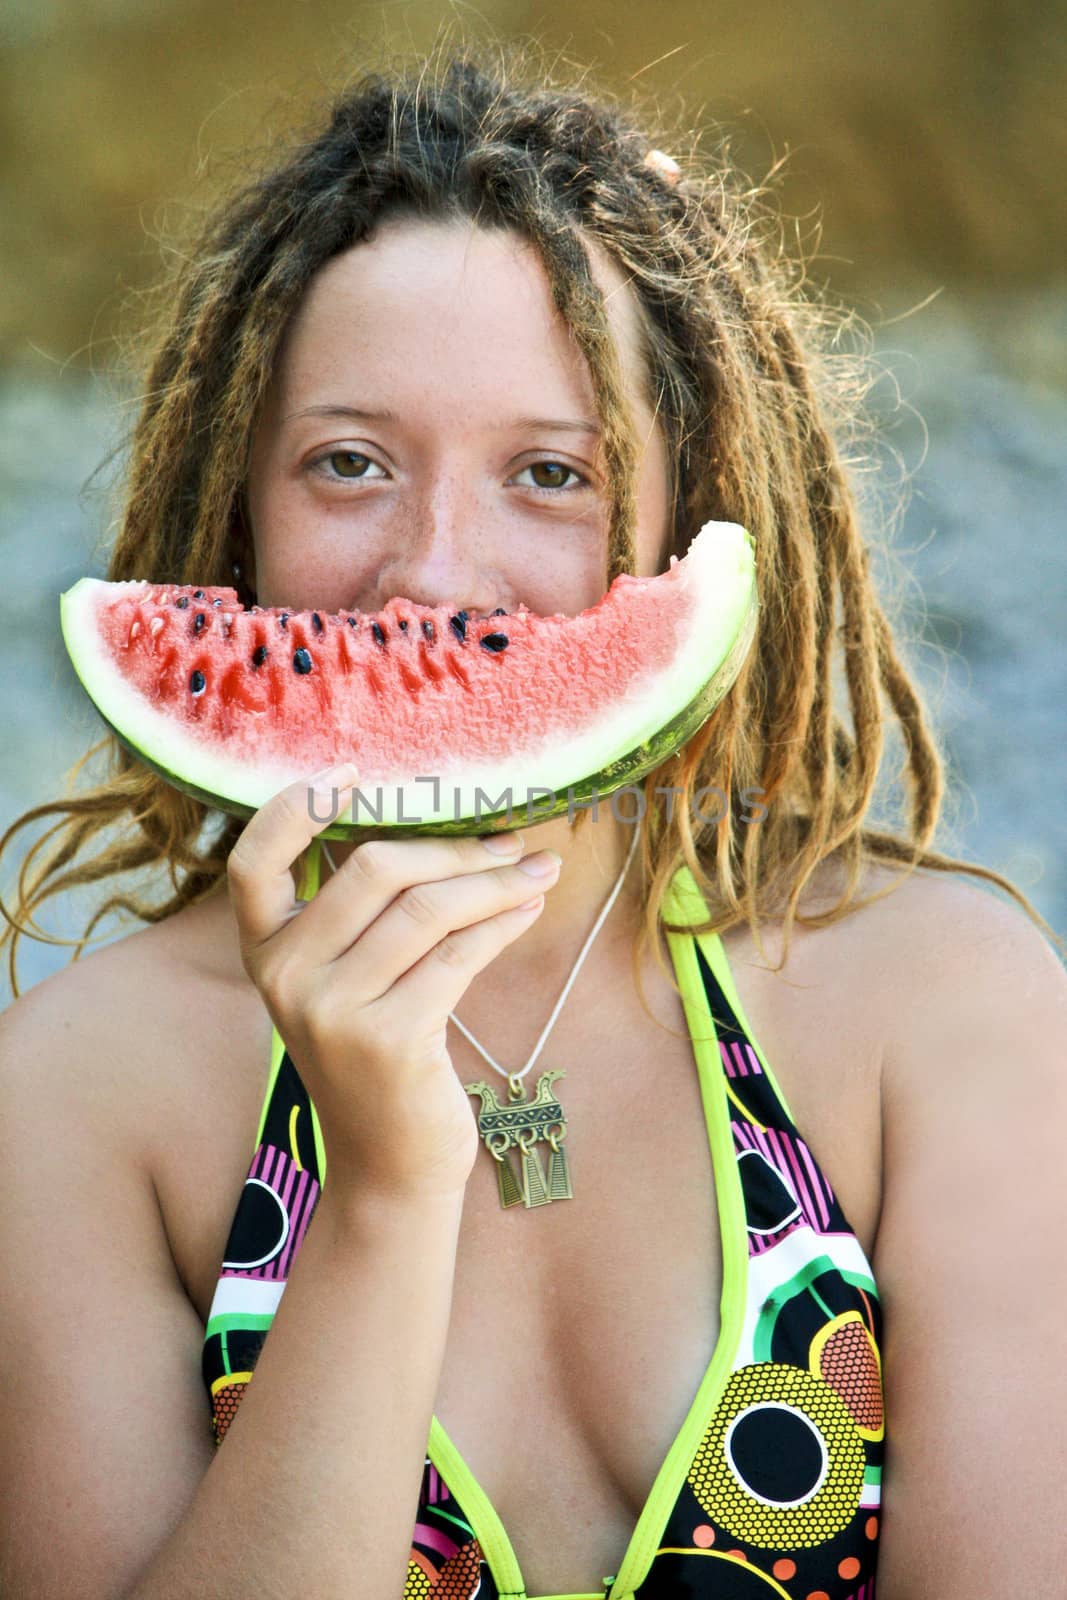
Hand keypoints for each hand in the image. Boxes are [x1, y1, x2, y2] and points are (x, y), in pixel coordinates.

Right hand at [226, 764, 561, 1201]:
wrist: (388, 1168)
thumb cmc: (378, 1059)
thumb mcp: (344, 986)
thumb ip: (361, 918)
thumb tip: (445, 826)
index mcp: (264, 952)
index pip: (253, 861)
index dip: (296, 807)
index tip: (356, 770)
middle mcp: (285, 977)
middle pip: (373, 869)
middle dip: (454, 848)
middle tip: (510, 841)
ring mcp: (332, 1010)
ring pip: (426, 908)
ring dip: (495, 882)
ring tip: (537, 871)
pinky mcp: (387, 1039)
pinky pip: (458, 954)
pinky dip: (502, 922)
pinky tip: (529, 908)